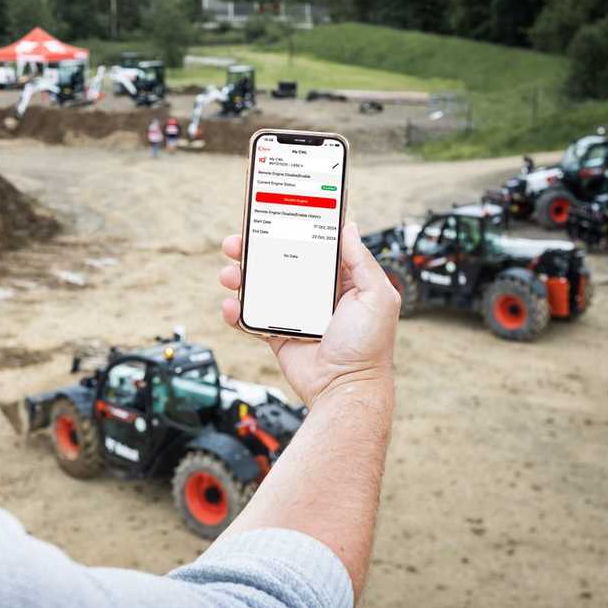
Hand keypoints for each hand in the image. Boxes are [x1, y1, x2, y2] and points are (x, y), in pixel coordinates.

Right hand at [218, 223, 398, 406]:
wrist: (345, 390)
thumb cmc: (369, 347)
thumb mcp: (377, 296)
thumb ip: (362, 261)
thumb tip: (349, 227)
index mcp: (340, 280)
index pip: (311, 247)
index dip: (291, 231)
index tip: (273, 217)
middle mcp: (314, 293)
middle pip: (278, 262)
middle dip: (254, 250)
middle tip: (237, 243)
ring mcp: (293, 313)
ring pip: (260, 286)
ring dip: (240, 277)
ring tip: (230, 275)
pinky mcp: (277, 333)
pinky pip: (251, 318)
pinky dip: (237, 311)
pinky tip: (232, 307)